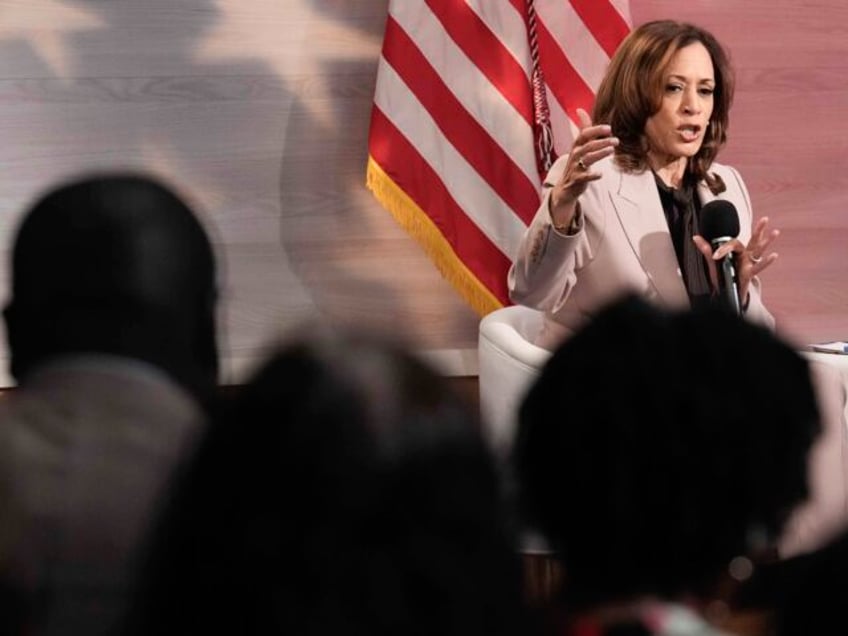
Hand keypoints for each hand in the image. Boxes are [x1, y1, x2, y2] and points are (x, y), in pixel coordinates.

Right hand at [549, 109, 618, 225]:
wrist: (565, 187)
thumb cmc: (576, 163)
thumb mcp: (579, 145)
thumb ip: (583, 129)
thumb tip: (580, 109)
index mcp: (576, 145)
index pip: (584, 134)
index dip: (596, 130)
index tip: (609, 129)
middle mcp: (574, 155)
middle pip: (587, 146)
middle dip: (602, 142)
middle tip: (616, 141)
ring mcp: (574, 167)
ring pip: (587, 159)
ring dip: (599, 154)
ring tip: (611, 151)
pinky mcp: (576, 180)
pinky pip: (583, 177)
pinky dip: (592, 175)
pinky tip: (601, 174)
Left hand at [692, 216, 779, 303]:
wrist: (723, 293)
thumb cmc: (721, 276)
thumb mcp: (712, 262)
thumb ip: (706, 249)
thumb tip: (695, 237)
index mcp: (736, 251)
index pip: (732, 243)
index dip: (723, 249)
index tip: (715, 256)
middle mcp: (744, 256)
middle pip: (752, 240)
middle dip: (759, 229)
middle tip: (765, 218)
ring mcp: (748, 264)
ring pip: (759, 251)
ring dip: (767, 242)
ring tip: (776, 232)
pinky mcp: (749, 273)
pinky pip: (759, 266)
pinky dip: (766, 262)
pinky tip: (774, 255)